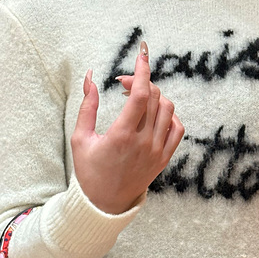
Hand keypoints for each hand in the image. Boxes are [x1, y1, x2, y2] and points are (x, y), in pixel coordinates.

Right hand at [70, 42, 184, 213]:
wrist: (104, 203)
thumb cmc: (89, 171)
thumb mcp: (81, 138)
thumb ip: (88, 106)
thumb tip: (91, 77)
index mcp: (121, 136)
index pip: (140, 95)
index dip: (142, 70)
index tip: (141, 54)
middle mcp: (143, 143)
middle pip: (154, 97)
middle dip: (141, 81)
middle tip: (125, 83)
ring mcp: (157, 151)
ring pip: (168, 110)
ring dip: (155, 96)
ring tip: (138, 98)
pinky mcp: (164, 158)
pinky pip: (177, 128)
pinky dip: (169, 115)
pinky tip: (154, 115)